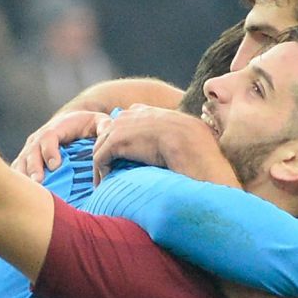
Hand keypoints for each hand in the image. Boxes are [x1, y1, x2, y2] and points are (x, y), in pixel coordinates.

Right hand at [12, 110, 107, 181]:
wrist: (71, 123)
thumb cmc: (86, 125)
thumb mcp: (98, 121)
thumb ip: (104, 126)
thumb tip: (107, 138)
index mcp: (56, 128)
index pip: (48, 137)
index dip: (50, 150)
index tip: (55, 165)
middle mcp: (39, 138)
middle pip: (32, 151)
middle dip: (34, 166)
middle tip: (39, 181)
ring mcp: (31, 149)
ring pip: (23, 161)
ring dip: (25, 175)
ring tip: (30, 189)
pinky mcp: (27, 159)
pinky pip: (19, 169)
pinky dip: (20, 180)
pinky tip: (23, 193)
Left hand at [92, 106, 228, 183]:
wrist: (191, 145)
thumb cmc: (197, 146)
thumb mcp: (187, 135)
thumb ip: (176, 138)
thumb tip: (182, 154)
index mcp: (149, 111)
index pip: (127, 119)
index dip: (122, 137)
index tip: (123, 157)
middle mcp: (133, 114)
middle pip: (109, 131)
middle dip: (107, 151)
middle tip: (108, 171)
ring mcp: (122, 126)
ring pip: (101, 146)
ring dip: (101, 166)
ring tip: (103, 184)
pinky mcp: (116, 141)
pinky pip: (100, 158)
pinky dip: (100, 173)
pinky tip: (104, 186)